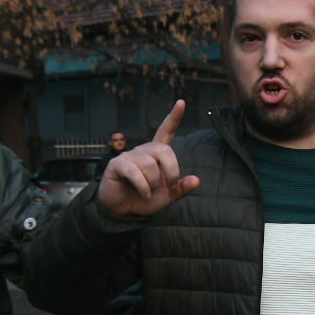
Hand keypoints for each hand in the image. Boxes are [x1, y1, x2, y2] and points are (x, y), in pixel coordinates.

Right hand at [96, 100, 200, 216]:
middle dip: (171, 170)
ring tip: (149, 191)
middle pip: (164, 149)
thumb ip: (181, 188)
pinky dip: (143, 186)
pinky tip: (144, 193)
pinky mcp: (117, 165)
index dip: (173, 117)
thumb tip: (197, 180)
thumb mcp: (167, 196)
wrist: (124, 211)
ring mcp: (129, 156)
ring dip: (153, 182)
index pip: (166, 131)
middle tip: (169, 186)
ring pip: (149, 163)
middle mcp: (143, 151)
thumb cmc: (145, 199)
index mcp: (156, 155)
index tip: (181, 103)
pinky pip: (134, 171)